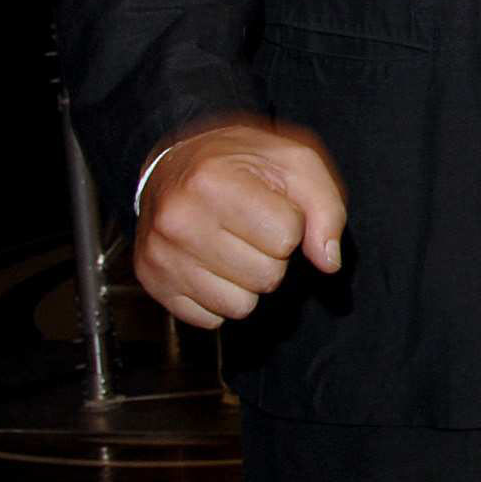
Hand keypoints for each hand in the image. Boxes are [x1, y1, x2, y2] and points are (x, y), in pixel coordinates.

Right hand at [133, 119, 345, 330]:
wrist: (175, 163)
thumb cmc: (242, 163)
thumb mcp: (295, 164)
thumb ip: (326, 210)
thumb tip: (328, 262)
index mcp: (212, 182)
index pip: (286, 237)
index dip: (291, 225)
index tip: (272, 207)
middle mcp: (177, 220)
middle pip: (266, 276)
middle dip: (272, 256)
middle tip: (252, 229)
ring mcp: (160, 255)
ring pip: (240, 306)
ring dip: (248, 281)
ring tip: (233, 246)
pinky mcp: (152, 282)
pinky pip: (209, 319)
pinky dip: (219, 298)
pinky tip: (212, 264)